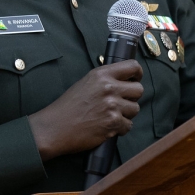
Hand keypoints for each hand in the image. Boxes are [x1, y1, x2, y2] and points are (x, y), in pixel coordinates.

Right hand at [27, 60, 143, 160]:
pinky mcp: (113, 123)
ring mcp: (112, 106)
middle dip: (132, 98)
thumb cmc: (68, 106)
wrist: (55, 127)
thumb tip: (124, 80)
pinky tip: (108, 126)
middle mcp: (109, 87)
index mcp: (102, 74)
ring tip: (111, 116)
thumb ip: (105, 79)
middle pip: (139, 89)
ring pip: (135, 109)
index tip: (135, 79)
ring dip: (126, 114)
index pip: (132, 66)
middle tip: (121, 103)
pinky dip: (120, 128)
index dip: (137, 74)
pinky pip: (128, 125)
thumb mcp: (86, 83)